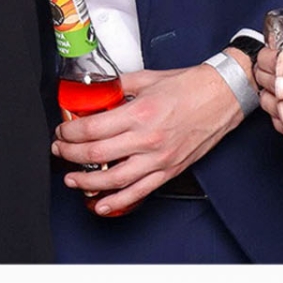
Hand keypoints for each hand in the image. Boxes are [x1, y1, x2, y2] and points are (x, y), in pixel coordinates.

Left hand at [52, 59, 247, 215]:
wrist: (222, 96)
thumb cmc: (189, 87)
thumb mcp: (146, 79)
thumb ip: (116, 86)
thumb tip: (94, 90)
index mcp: (139, 113)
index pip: (92, 129)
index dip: (69, 132)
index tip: (62, 130)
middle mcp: (148, 139)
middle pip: (96, 155)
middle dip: (70, 154)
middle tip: (60, 150)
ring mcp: (159, 158)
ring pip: (114, 179)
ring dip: (87, 182)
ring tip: (72, 179)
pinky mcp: (169, 170)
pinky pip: (140, 191)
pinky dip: (118, 201)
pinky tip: (102, 204)